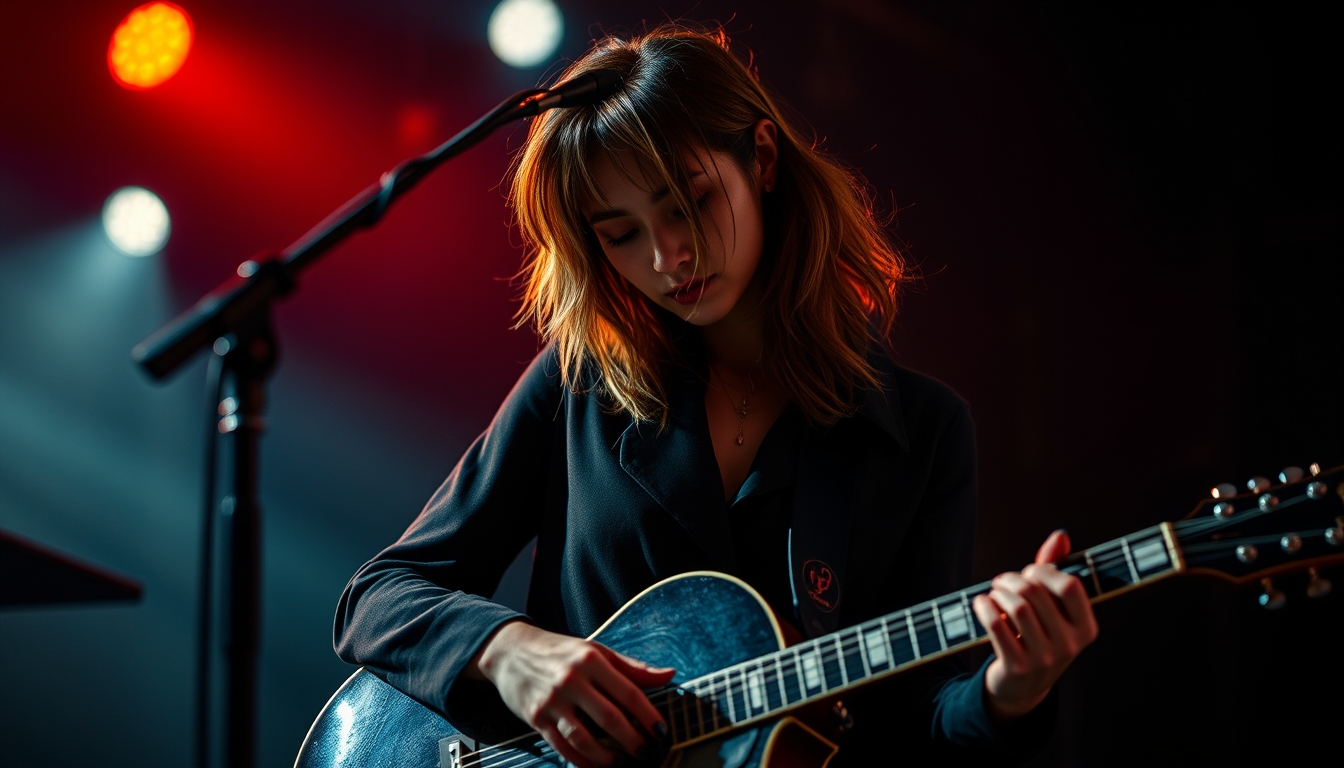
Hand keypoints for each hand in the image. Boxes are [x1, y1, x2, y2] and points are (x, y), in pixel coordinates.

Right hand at [472, 621, 674, 766]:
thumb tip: (670, 675)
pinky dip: (581, 761)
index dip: (648, 715)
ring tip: (620, 762)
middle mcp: (572, 679)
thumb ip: (633, 667)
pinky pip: (562, 747)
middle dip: (632, 740)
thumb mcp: (597, 650)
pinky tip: (594, 765)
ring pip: (584, 738)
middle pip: (610, 718)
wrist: (511, 651)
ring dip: (606, 757)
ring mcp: (552, 700)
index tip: (661, 731)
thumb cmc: (560, 651)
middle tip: (645, 751)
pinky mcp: (536, 718)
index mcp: (591, 659)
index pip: (628, 692)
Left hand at [971, 530, 1098, 720]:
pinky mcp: (1019, 667)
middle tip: (1001, 582)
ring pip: (1017, 608)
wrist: (1022, 686)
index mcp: (1086, 627)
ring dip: (998, 593)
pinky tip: (981, 603)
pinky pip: (997, 627)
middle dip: (1012, 579)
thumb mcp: (1052, 608)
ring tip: (993, 593)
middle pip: (1036, 593)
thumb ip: (1054, 570)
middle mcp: (1070, 644)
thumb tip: (1060, 536)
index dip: (1044, 571)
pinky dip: (984, 608)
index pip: (1070, 585)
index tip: (1028, 573)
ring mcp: (1045, 659)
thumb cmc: (1037, 636)